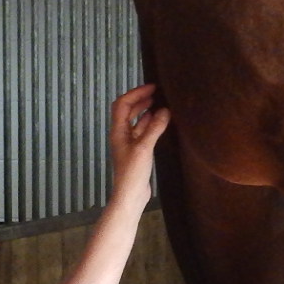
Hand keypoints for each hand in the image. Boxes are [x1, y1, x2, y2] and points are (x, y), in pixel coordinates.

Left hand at [108, 83, 169, 202]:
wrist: (130, 195)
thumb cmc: (132, 172)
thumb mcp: (144, 147)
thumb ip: (154, 128)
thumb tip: (165, 110)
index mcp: (118, 131)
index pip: (122, 104)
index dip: (136, 93)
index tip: (152, 88)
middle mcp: (121, 134)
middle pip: (127, 110)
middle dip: (140, 99)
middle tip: (156, 92)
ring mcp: (128, 143)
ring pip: (135, 121)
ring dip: (145, 110)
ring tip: (159, 103)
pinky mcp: (136, 151)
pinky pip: (142, 131)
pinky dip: (150, 123)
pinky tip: (159, 121)